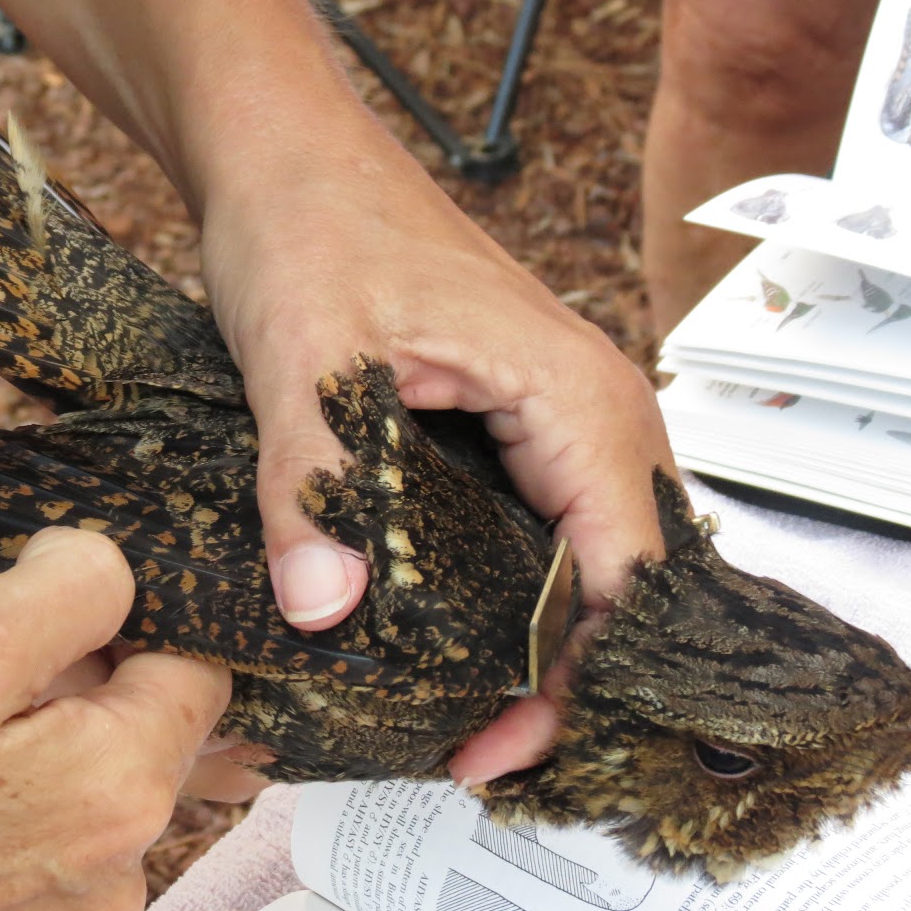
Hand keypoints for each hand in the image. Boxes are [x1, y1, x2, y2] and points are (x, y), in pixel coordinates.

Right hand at [0, 527, 229, 910]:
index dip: (126, 614)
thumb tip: (114, 569)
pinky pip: (11, 839)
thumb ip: (72, 587)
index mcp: (125, 792)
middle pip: (122, 724)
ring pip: (56, 776)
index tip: (49, 597)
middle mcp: (114, 876)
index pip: (195, 669)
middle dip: (40, 660)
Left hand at [198, 113, 677, 781]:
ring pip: (590, 559)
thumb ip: (311, 482)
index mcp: (574, 392)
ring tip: (476, 723)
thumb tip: (324, 609)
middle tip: (482, 757)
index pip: (625, 572)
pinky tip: (458, 643)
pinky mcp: (512, 421)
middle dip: (568, 678)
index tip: (496, 748)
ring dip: (545, 643)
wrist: (285, 153)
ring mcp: (555, 415)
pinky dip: (516, 596)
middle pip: (624, 580)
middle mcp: (590, 408)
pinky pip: (544, 528)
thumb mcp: (300, 354)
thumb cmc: (310, 220)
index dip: (575, 678)